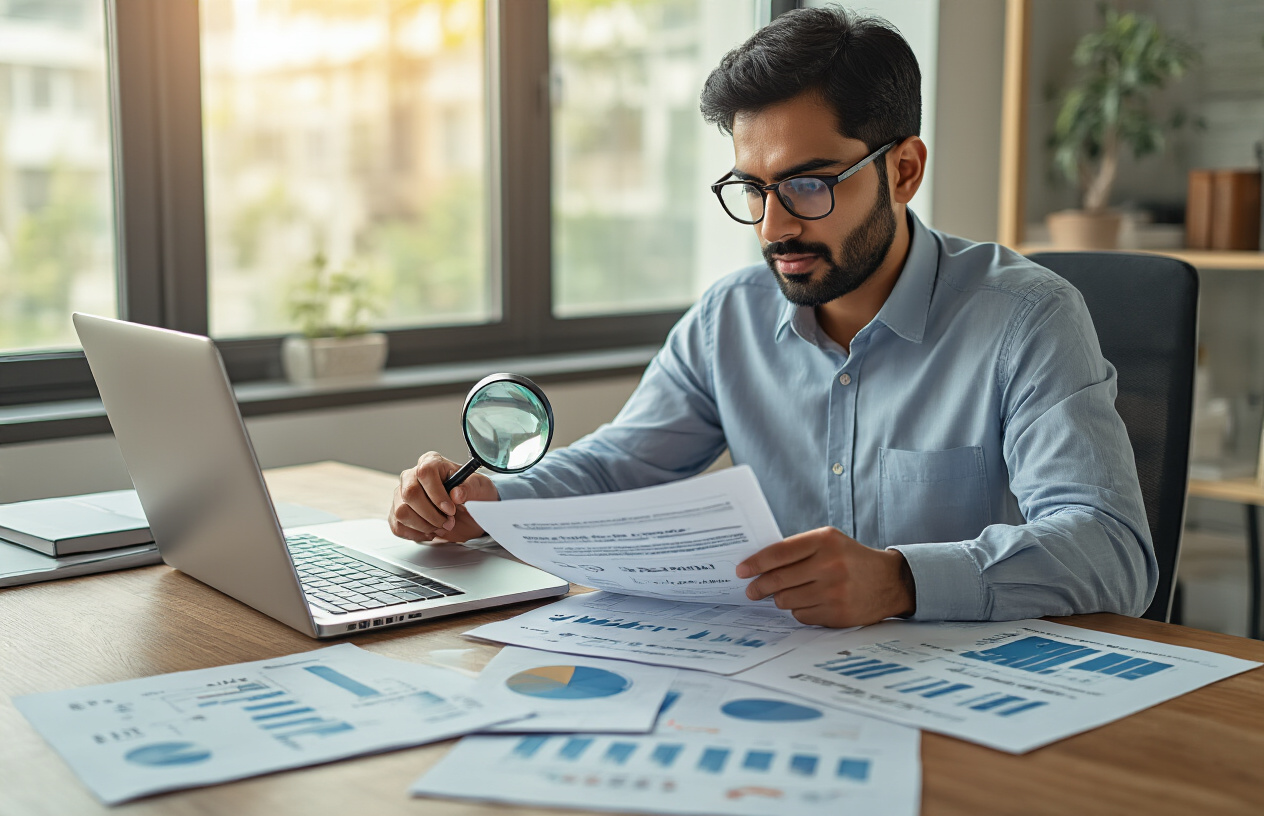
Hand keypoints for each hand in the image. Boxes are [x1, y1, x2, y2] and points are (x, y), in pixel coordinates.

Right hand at [389, 452, 499, 542]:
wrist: (469, 510)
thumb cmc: (472, 493)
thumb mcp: (479, 488)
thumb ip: (470, 488)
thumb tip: (456, 493)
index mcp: (432, 462)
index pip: (424, 473)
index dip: (437, 494)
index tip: (450, 509)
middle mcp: (412, 476)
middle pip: (410, 494)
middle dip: (431, 514)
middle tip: (448, 522)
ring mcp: (402, 494)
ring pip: (401, 512)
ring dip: (424, 525)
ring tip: (440, 526)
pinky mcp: (398, 511)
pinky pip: (397, 525)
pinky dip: (415, 533)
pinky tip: (430, 531)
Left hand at [736, 527, 915, 626]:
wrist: (890, 581)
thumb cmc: (850, 558)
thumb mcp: (828, 542)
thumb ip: (797, 549)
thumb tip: (757, 566)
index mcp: (824, 541)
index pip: (778, 552)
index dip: (755, 563)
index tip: (741, 570)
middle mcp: (830, 565)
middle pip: (778, 580)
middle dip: (759, 587)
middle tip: (751, 590)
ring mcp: (834, 592)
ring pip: (786, 600)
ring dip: (781, 599)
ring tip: (786, 594)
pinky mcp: (838, 614)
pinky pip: (801, 616)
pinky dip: (799, 610)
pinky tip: (810, 602)